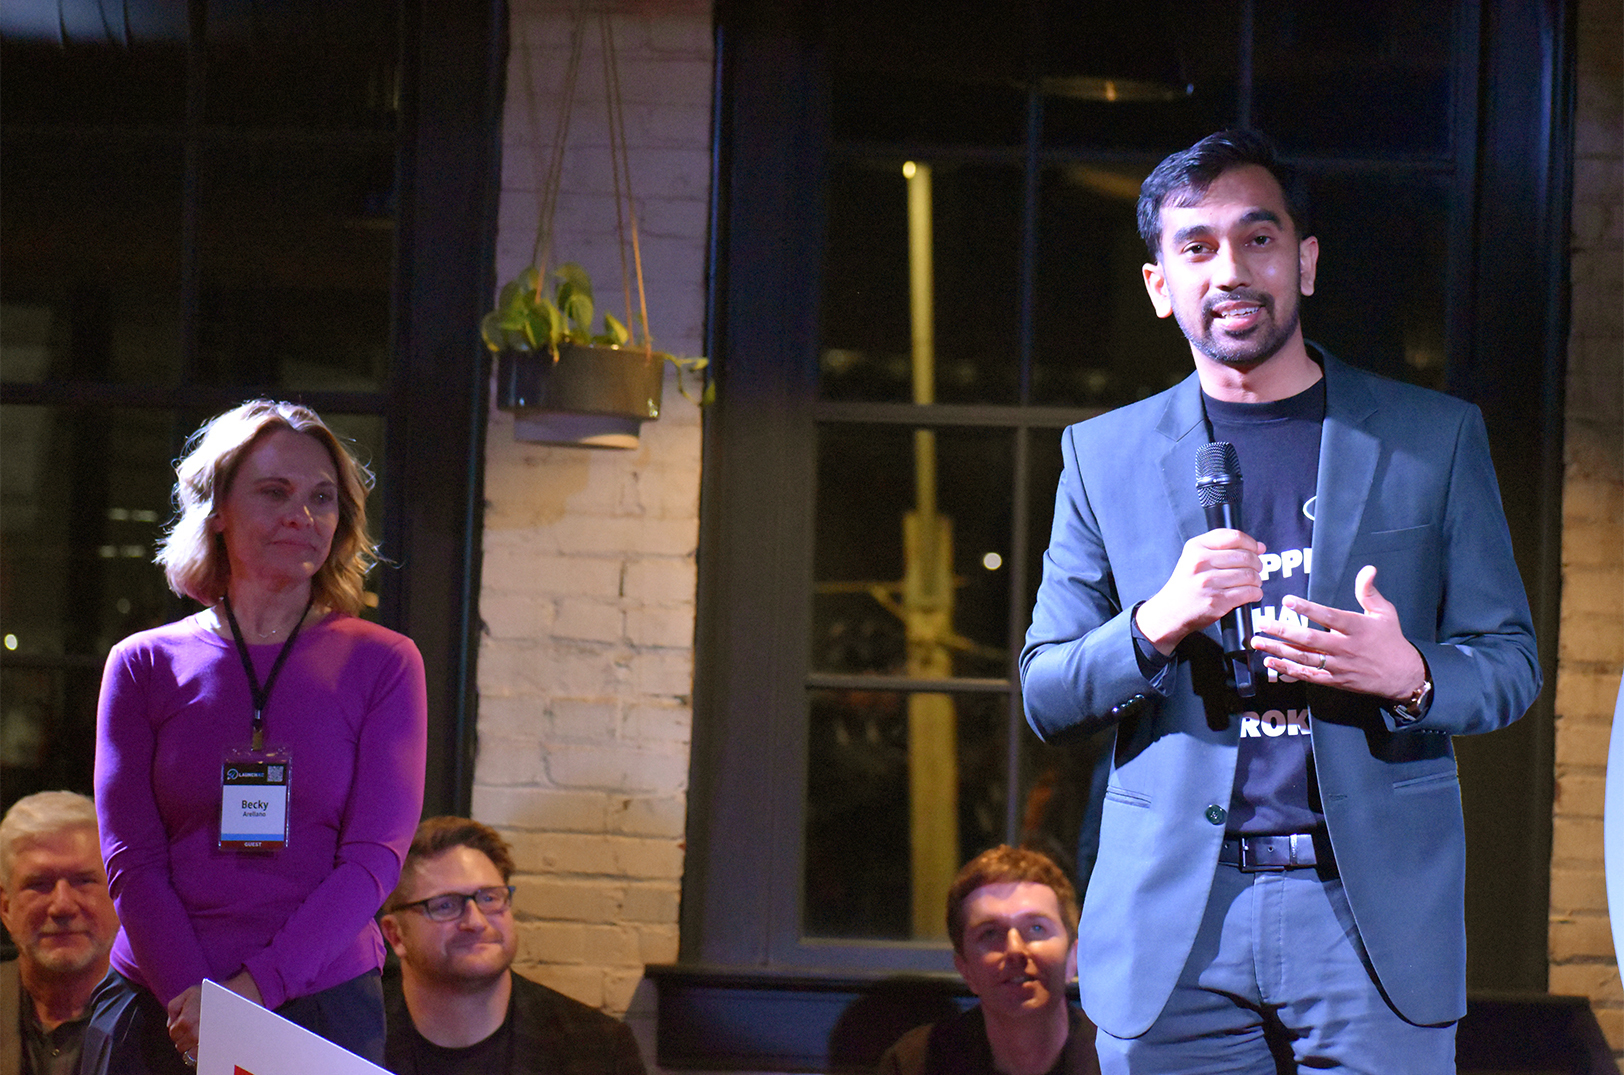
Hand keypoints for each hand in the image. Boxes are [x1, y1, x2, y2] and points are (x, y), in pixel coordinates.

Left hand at [166, 972, 262, 1057]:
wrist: (236, 997)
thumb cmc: (213, 995)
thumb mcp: (189, 993)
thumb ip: (174, 1007)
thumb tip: (171, 1023)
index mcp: (185, 1021)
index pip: (173, 1033)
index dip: (178, 1027)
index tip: (187, 1021)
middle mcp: (193, 1034)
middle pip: (179, 1045)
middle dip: (184, 1037)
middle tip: (195, 1026)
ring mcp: (203, 1042)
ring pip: (188, 1053)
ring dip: (191, 1046)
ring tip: (201, 1034)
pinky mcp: (212, 1047)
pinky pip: (199, 1057)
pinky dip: (200, 1052)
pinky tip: (205, 1041)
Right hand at [1135, 529, 1264, 654]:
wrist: (1170, 611)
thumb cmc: (1186, 584)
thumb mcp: (1193, 557)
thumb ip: (1221, 547)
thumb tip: (1259, 547)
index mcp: (1195, 548)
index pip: (1234, 537)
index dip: (1251, 543)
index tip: (1257, 549)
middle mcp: (1200, 563)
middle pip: (1245, 556)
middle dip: (1257, 563)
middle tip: (1257, 569)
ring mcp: (1208, 582)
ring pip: (1249, 575)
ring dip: (1257, 580)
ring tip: (1254, 582)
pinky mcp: (1217, 601)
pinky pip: (1248, 593)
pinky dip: (1255, 593)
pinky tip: (1252, 593)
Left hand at [1249, 565, 1425, 700]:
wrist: (1403, 676)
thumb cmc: (1391, 641)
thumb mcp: (1385, 613)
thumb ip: (1370, 591)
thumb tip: (1368, 569)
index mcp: (1358, 628)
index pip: (1329, 617)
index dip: (1308, 609)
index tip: (1288, 601)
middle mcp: (1346, 648)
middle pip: (1311, 640)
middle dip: (1284, 631)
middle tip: (1263, 623)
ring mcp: (1339, 666)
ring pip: (1304, 658)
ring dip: (1279, 650)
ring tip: (1258, 641)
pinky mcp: (1334, 680)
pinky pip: (1308, 675)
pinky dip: (1288, 669)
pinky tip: (1271, 662)